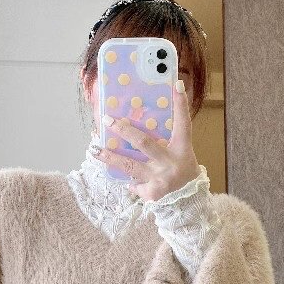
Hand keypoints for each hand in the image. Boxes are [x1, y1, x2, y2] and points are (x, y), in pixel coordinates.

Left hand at [93, 79, 199, 201]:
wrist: (188, 199)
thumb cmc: (181, 168)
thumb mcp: (181, 151)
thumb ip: (167, 137)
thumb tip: (143, 116)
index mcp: (182, 147)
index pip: (183, 122)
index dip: (181, 104)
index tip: (176, 85)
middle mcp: (170, 161)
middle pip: (143, 142)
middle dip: (123, 130)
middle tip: (107, 120)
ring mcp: (160, 177)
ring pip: (130, 165)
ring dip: (110, 157)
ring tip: (94, 150)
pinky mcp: (152, 192)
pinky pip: (134, 184)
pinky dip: (129, 182)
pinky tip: (124, 180)